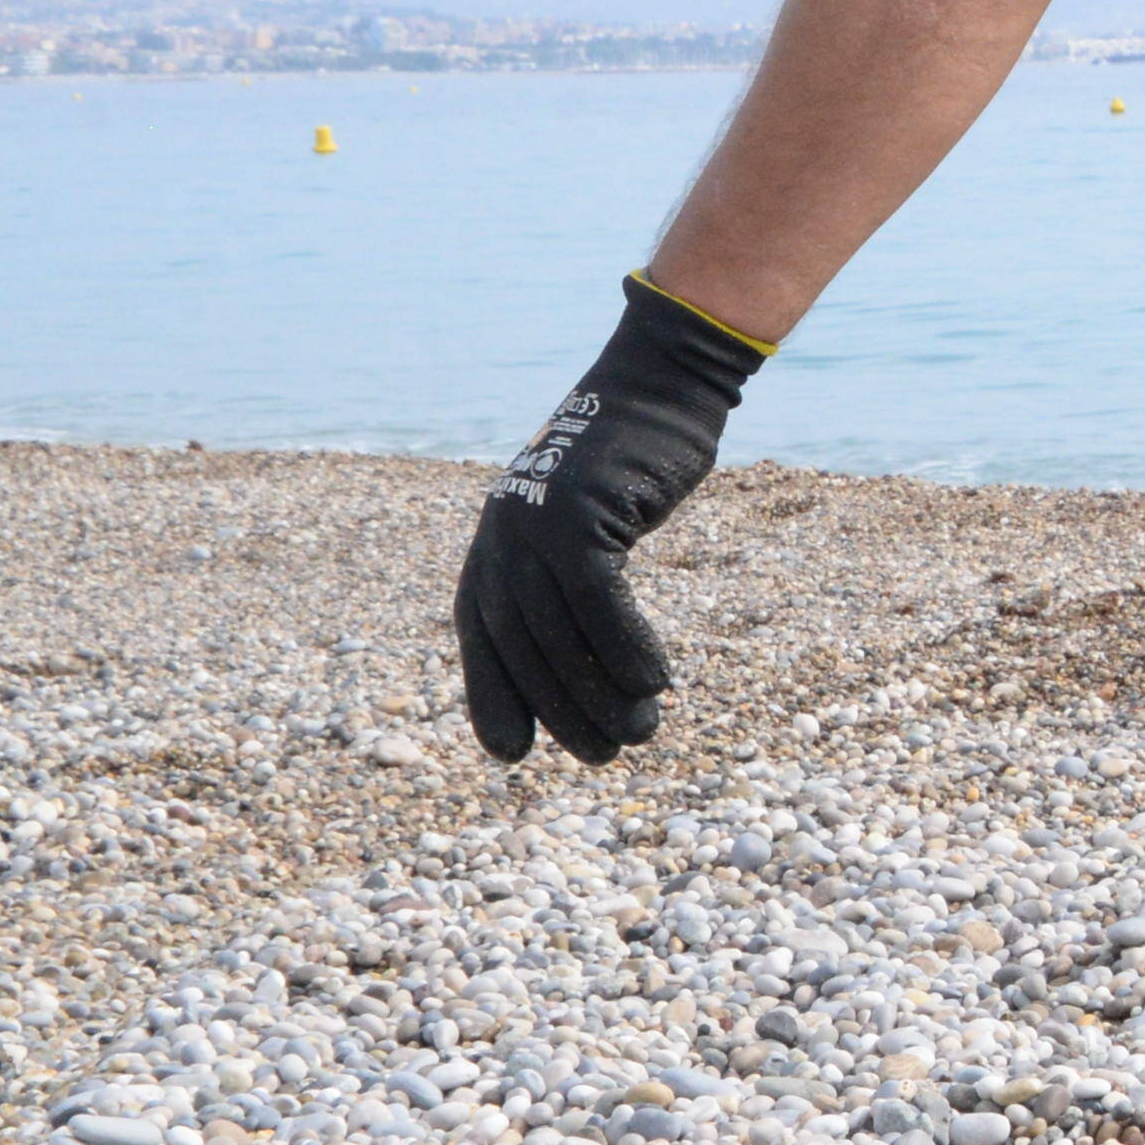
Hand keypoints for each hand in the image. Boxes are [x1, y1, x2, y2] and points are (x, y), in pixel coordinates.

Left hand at [455, 278, 767, 763]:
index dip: (493, 696)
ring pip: (556, 629)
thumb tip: (583, 654)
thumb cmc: (634, 464)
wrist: (662, 388)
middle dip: (559, 708)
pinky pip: (595, 596)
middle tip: (603, 756)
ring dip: (598, 691)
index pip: (482, 634)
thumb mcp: (591, 522)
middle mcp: (502, 533)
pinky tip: (655, 683)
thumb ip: (573, 574)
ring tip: (639, 734)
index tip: (511, 755)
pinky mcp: (579, 511)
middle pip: (521, 642)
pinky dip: (624, 645)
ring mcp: (536, 520)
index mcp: (495, 540)